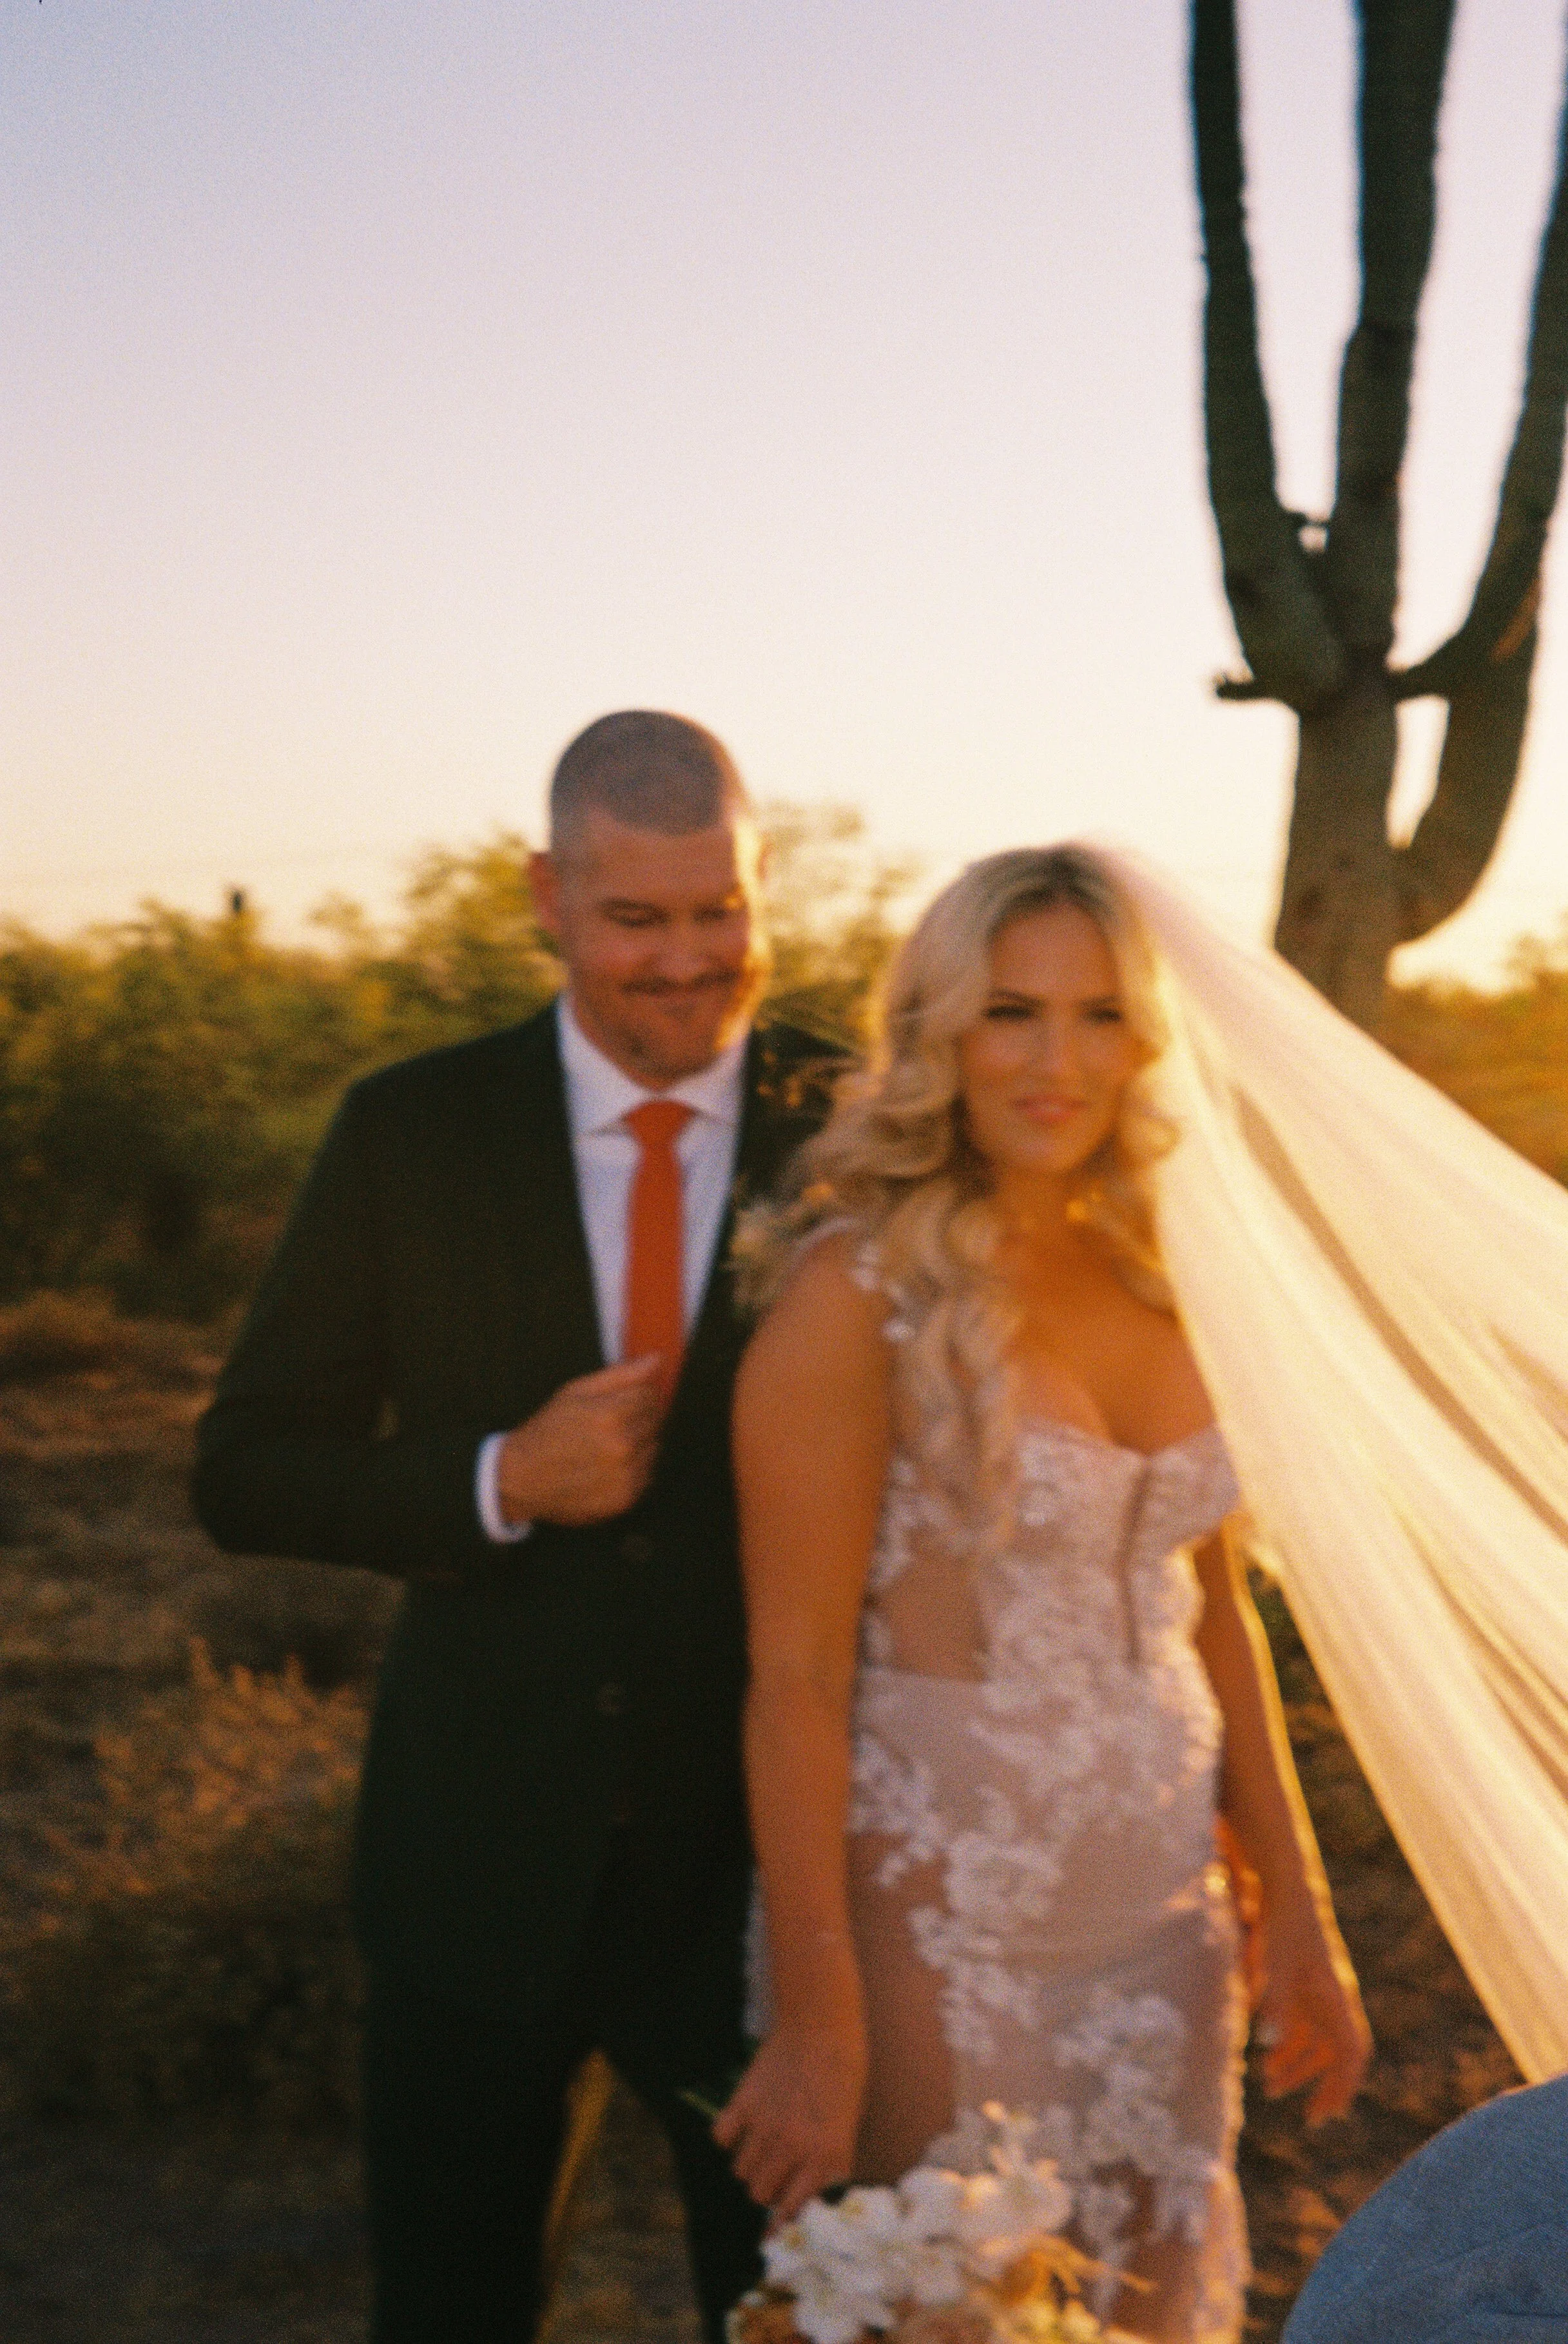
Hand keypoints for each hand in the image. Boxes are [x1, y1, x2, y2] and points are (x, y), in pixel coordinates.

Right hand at [496, 1357, 664, 1525]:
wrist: (522, 1478)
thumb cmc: (548, 1431)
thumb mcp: (576, 1392)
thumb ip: (620, 1375)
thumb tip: (657, 1358)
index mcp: (611, 1416)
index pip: (650, 1394)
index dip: (636, 1393)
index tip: (621, 1399)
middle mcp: (622, 1447)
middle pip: (655, 1419)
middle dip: (637, 1415)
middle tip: (609, 1422)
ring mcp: (625, 1476)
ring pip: (654, 1446)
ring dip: (638, 1442)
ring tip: (605, 1446)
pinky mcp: (625, 1499)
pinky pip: (646, 1473)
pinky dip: (633, 1467)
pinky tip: (606, 1466)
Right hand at [712, 2018, 867, 2222]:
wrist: (822, 2028)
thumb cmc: (844, 2074)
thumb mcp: (849, 2126)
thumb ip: (830, 2162)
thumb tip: (810, 2193)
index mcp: (824, 2157)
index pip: (794, 2209)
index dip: (783, 2221)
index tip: (777, 2226)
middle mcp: (792, 2148)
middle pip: (759, 2193)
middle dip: (766, 2189)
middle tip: (773, 2174)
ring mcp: (765, 2126)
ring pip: (741, 2170)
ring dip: (750, 2164)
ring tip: (762, 2145)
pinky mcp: (743, 2103)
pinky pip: (722, 2137)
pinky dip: (728, 2136)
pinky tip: (742, 2124)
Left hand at [1253, 1890, 1371, 2124]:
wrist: (1286, 1888)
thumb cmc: (1284, 1927)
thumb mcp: (1277, 1964)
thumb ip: (1275, 2003)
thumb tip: (1268, 2044)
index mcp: (1336, 1998)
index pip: (1351, 2053)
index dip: (1343, 2085)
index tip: (1328, 2113)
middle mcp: (1333, 1999)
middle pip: (1335, 2054)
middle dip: (1321, 2084)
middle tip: (1308, 2116)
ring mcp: (1319, 1991)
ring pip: (1316, 2041)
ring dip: (1298, 2065)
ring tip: (1269, 2085)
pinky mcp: (1303, 1983)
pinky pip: (1303, 2024)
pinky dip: (1289, 2043)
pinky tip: (1265, 2053)